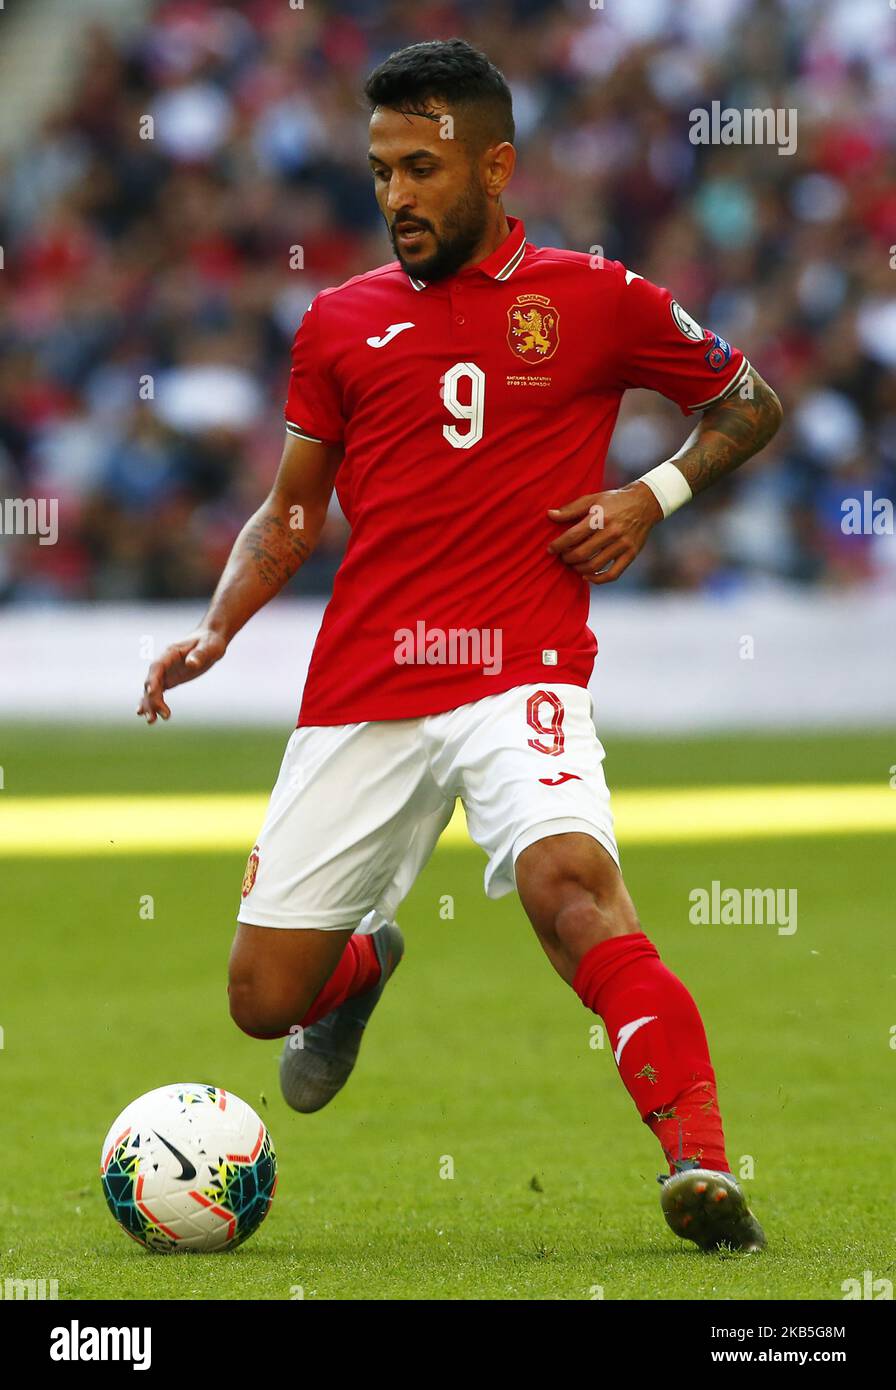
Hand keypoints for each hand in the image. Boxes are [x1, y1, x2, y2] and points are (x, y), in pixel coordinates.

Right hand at [136, 628, 227, 722]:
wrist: (210, 639)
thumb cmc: (210, 642)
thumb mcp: (209, 647)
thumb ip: (200, 655)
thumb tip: (191, 664)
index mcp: (170, 653)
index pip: (157, 667)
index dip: (152, 679)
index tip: (152, 693)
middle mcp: (163, 663)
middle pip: (152, 682)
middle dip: (151, 700)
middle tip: (154, 717)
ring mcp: (165, 672)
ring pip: (152, 690)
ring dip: (150, 705)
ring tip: (151, 721)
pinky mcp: (170, 680)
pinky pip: (158, 693)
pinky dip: (154, 703)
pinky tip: (151, 716)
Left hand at [547, 482, 662, 585]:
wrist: (645, 503)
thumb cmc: (614, 501)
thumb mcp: (593, 499)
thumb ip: (571, 509)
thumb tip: (549, 515)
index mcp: (600, 517)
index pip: (573, 536)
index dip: (558, 545)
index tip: (550, 549)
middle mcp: (612, 532)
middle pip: (582, 553)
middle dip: (567, 558)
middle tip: (563, 557)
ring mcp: (623, 545)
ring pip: (595, 566)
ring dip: (579, 569)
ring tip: (573, 564)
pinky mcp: (631, 554)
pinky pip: (613, 574)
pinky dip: (597, 579)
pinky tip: (587, 576)